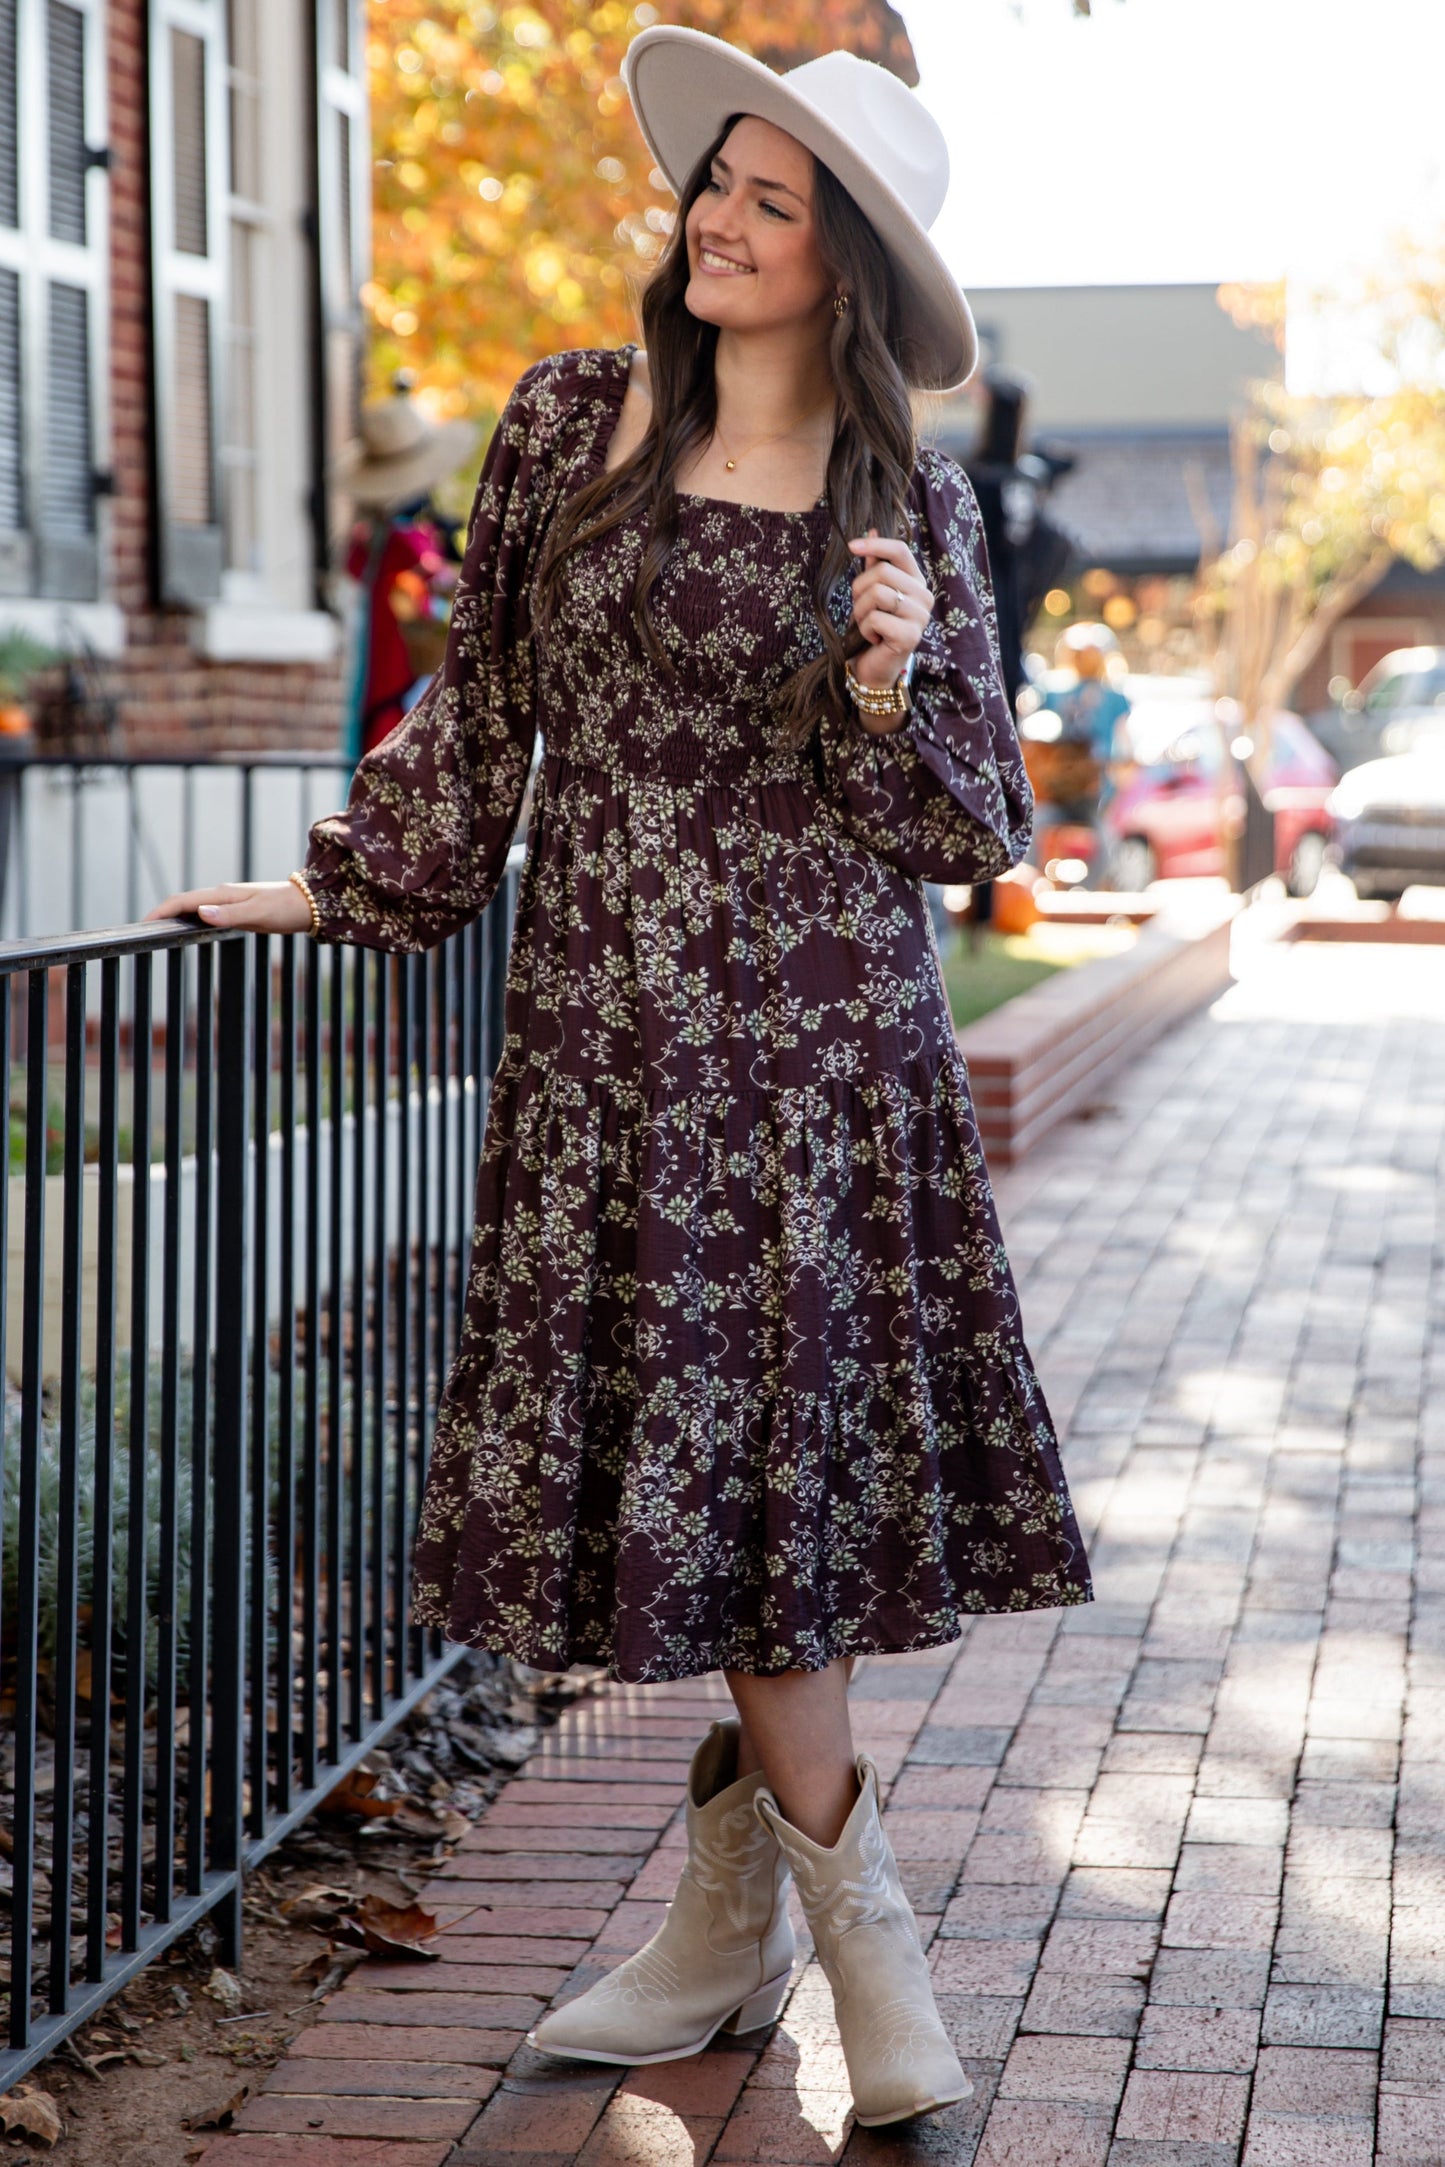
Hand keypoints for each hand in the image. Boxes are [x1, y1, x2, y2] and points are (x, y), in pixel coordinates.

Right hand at [145, 880, 312, 933]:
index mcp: (222, 894)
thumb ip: (229, 915)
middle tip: (143, 929)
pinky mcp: (235, 909)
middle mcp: (222, 895)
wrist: (308, 904)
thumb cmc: (284, 909)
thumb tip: (200, 913)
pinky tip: (188, 927)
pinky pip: (205, 912)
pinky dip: (191, 918)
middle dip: (162, 912)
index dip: (161, 911)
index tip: (143, 924)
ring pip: (193, 906)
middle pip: (184, 901)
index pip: (183, 900)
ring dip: (174, 915)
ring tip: (158, 929)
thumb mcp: (257, 914)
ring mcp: (228, 901)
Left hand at [847, 529, 933, 687]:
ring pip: (877, 594)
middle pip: (881, 572)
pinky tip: (873, 639)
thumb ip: (874, 564)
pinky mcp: (910, 636)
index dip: (874, 544)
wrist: (874, 667)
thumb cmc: (873, 628)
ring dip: (861, 612)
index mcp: (916, 581)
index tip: (851, 546)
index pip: (900, 550)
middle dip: (859, 590)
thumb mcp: (871, 593)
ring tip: (867, 625)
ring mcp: (920, 617)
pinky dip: (865, 630)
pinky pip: (876, 619)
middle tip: (862, 609)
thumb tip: (871, 530)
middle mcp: (924, 596)